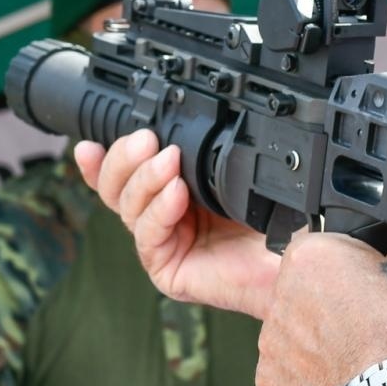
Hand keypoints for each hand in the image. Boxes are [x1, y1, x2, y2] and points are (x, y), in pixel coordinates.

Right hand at [76, 129, 279, 318]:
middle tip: (146, 139)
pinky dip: (158, 210)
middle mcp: (164, 216)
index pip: (128, 171)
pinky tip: (177, 195)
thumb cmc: (278, 219)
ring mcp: (163, 243)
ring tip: (169, 163)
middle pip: (115, 186)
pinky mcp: (167, 269)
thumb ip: (202, 150)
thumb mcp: (238, 172)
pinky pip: (147, 235)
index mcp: (176, 190)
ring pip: (126, 207)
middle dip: (123, 158)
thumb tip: (178, 116)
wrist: (296, 261)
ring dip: (144, 179)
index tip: (90, 141)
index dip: (105, 156)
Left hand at [256, 232, 386, 385]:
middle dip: (332, 300)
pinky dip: (312, 375)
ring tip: (360, 354)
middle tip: (370, 320)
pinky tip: (343, 378)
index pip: (323, 245)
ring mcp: (270, 342)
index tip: (372, 283)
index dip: (351, 262)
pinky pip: (290, 370)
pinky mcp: (269, 383)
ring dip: (321, 338)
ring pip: (296, 330)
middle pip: (305, 289)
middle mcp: (278, 295)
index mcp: (309, 256)